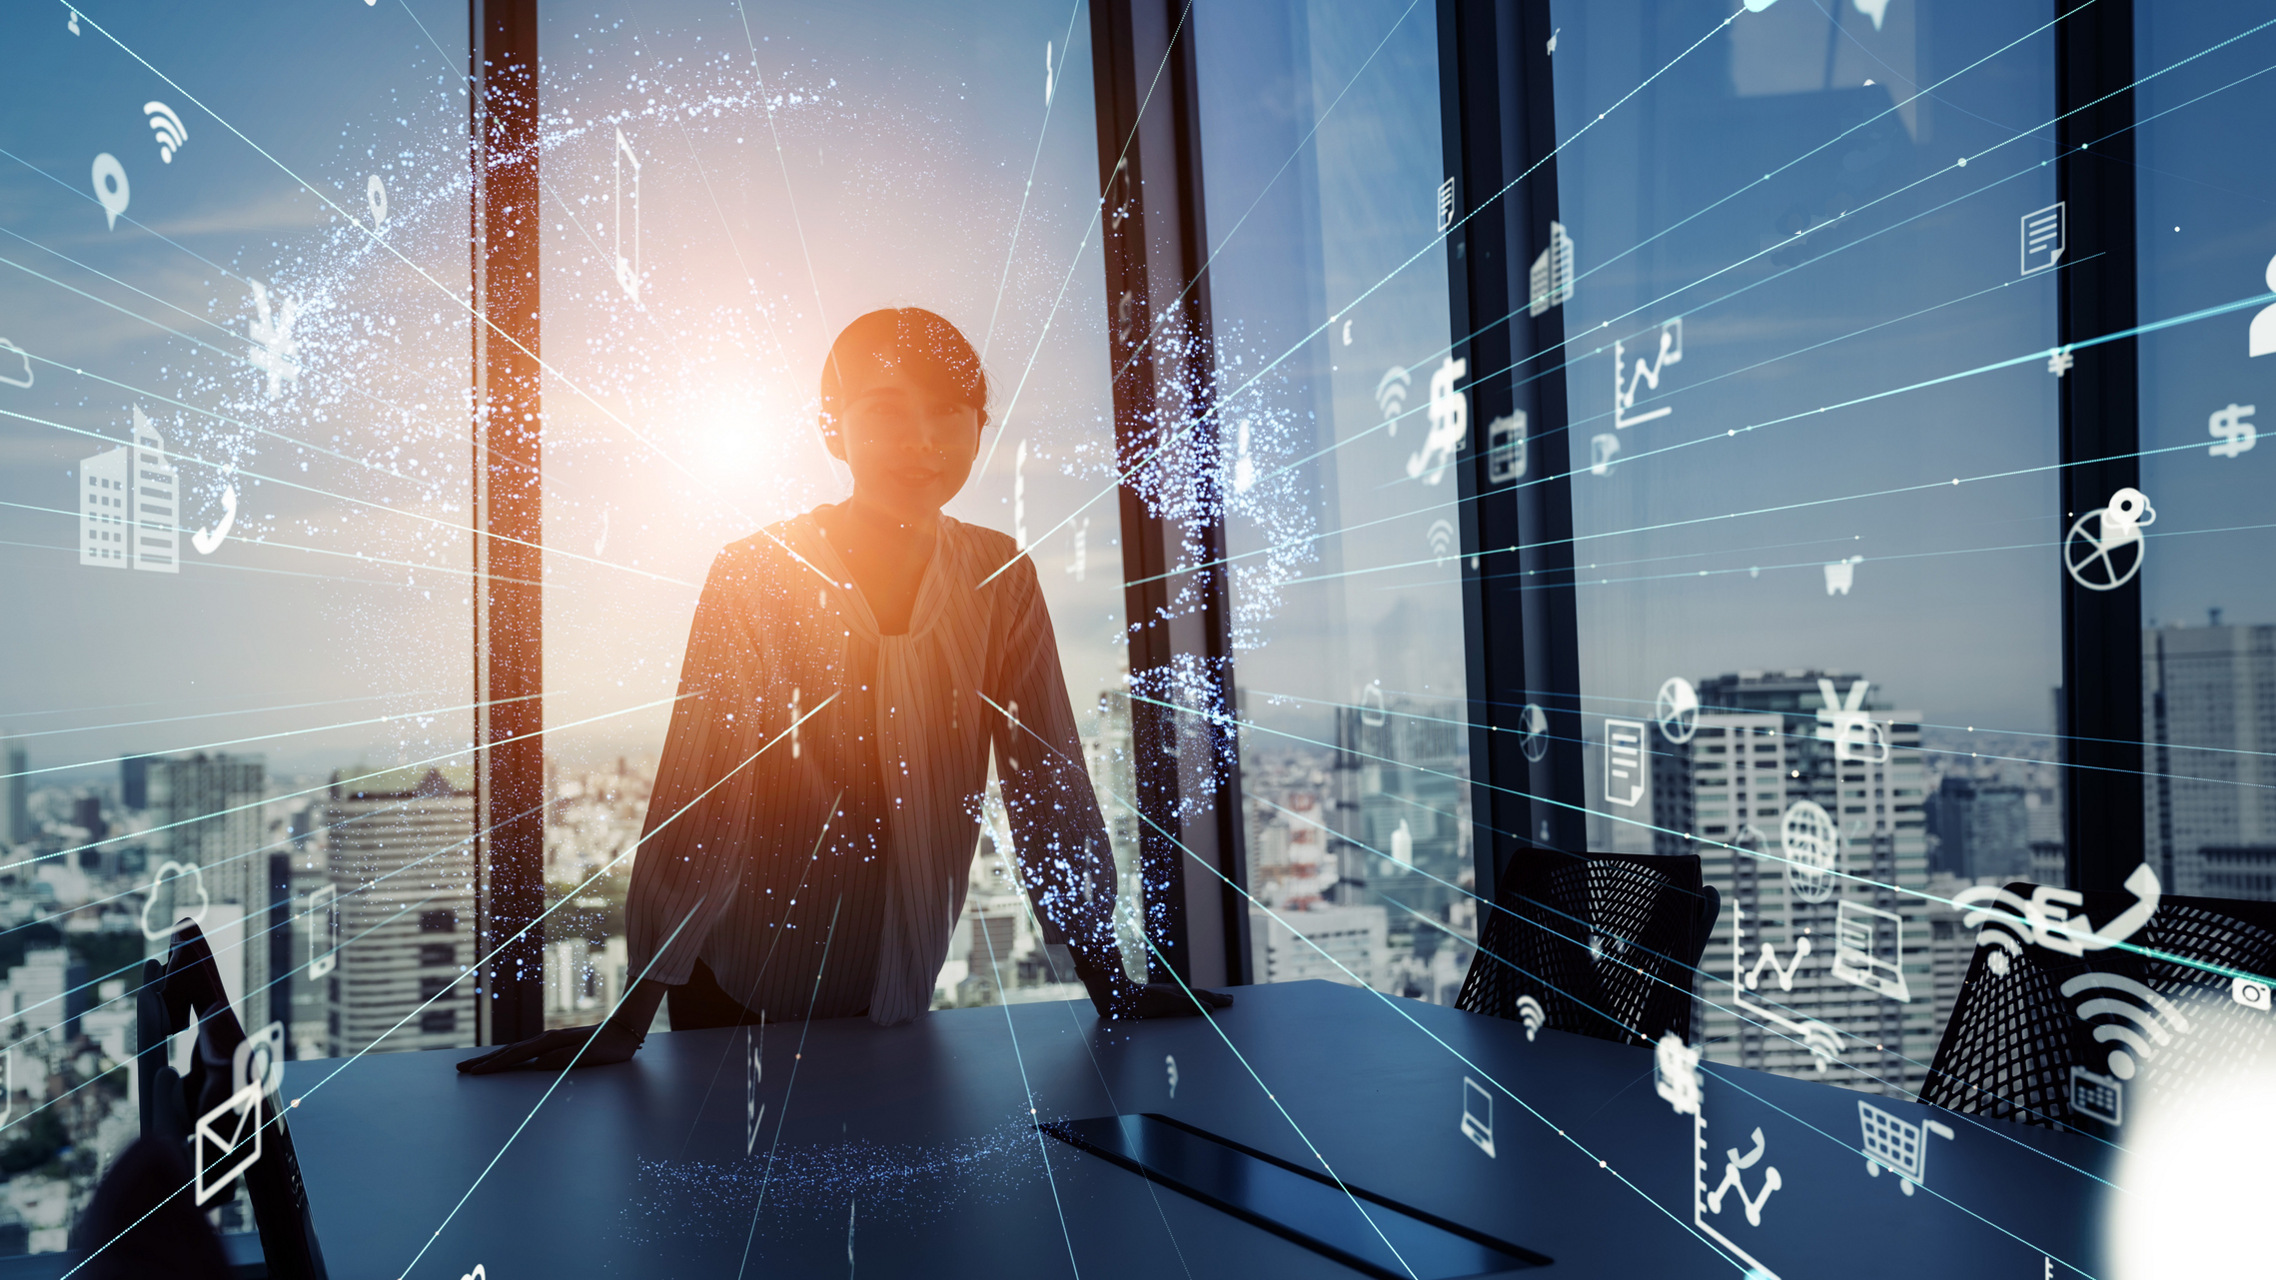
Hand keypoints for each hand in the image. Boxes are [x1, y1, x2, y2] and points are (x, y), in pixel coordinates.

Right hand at [456, 1020, 641, 1073]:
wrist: (623, 1030)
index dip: (493, 1065)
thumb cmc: (609, 1047)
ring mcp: (549, 1040)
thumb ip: (563, 1061)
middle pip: (509, 1051)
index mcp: (551, 1043)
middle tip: (461, 1069)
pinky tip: (505, 1060)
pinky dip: (509, 1056)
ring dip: (494, 1058)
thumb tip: (537, 1066)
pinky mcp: (555, 1044)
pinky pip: (525, 1051)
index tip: (474, 1072)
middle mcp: (546, 1039)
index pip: (515, 1056)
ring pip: (515, 1050)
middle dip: (484, 1061)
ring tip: (476, 1066)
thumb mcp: (588, 1056)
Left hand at [1112, 983, 1233, 1019]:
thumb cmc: (1141, 1002)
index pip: (1204, 997)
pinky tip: (1186, 1005)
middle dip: (1215, 998)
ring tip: (1213, 1001)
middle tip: (1229, 999)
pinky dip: (1190, 1002)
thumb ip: (1189, 1005)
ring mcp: (1166, 995)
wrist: (1117, 997)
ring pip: (1190, 997)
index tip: (1231, 1000)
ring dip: (1204, 999)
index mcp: (1180, 993)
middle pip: (1199, 995)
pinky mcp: (1157, 1001)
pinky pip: (1180, 1001)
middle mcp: (1174, 993)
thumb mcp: (1168, 1004)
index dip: (1218, 1000)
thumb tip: (1211, 1009)